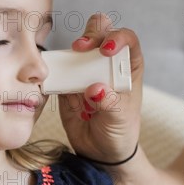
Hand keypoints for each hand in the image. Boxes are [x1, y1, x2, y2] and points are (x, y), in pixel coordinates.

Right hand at [58, 13, 142, 164]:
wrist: (100, 152)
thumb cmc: (119, 132)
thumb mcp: (120, 120)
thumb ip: (110, 103)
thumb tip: (95, 89)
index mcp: (128, 66)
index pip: (127, 39)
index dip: (117, 37)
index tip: (106, 50)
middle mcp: (106, 62)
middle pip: (100, 32)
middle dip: (91, 35)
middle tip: (81, 48)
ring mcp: (85, 70)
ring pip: (76, 48)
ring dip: (70, 53)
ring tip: (68, 70)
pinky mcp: (67, 82)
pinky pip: (58, 70)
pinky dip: (55, 73)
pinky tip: (57, 86)